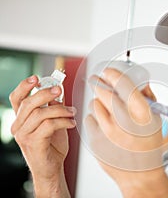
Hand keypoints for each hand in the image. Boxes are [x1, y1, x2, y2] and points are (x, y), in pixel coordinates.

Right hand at [9, 75, 75, 197]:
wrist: (52, 168)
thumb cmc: (52, 145)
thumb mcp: (53, 122)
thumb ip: (52, 107)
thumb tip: (58, 90)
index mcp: (22, 119)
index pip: (17, 98)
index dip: (25, 86)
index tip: (37, 78)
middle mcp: (19, 126)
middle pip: (28, 103)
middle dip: (45, 94)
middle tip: (60, 90)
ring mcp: (24, 136)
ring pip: (40, 114)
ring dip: (60, 110)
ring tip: (72, 113)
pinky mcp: (34, 144)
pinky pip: (48, 126)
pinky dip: (63, 121)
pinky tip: (72, 123)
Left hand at [85, 69, 167, 196]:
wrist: (139, 174)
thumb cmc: (148, 147)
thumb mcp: (155, 120)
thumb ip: (148, 97)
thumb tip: (140, 80)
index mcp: (141, 113)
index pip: (123, 84)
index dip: (113, 74)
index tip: (108, 71)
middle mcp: (124, 121)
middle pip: (103, 91)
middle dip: (98, 82)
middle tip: (97, 80)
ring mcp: (108, 132)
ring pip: (94, 104)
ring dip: (98, 101)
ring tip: (106, 109)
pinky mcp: (96, 140)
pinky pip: (89, 119)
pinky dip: (94, 118)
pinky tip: (103, 124)